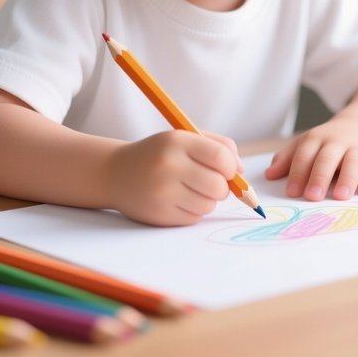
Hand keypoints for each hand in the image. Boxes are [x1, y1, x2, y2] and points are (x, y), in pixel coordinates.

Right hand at [107, 130, 238, 225]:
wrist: (116, 173)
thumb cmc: (159, 153)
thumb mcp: (184, 138)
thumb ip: (218, 146)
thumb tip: (241, 171)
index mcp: (177, 141)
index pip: (221, 157)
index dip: (231, 167)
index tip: (227, 169)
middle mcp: (169, 166)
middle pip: (218, 186)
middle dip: (222, 187)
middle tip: (211, 182)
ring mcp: (162, 192)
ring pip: (208, 205)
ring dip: (207, 200)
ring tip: (189, 188)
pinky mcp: (159, 215)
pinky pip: (194, 218)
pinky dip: (193, 211)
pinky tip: (177, 199)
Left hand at [264, 117, 357, 200]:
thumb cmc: (327, 142)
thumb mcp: (306, 144)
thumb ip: (287, 159)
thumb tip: (269, 175)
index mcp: (316, 139)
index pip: (304, 154)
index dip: (297, 172)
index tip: (291, 192)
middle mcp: (338, 141)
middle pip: (327, 157)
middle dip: (319, 176)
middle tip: (312, 196)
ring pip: (353, 161)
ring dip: (347, 178)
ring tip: (340, 196)